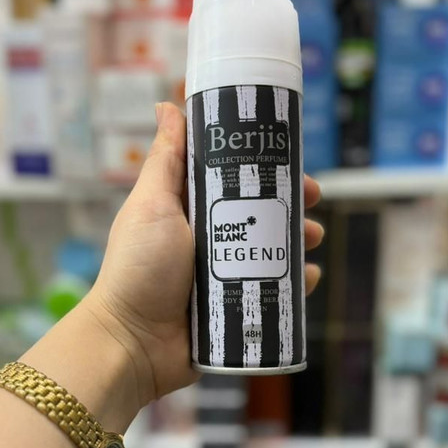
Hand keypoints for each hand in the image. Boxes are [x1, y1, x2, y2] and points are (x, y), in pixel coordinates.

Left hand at [88, 102, 323, 407]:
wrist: (133, 343)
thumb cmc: (138, 269)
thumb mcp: (152, 206)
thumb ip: (165, 160)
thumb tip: (166, 105)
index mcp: (189, 210)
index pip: (233, 178)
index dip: (263, 166)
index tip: (290, 158)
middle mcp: (207, 239)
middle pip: (259, 213)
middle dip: (290, 204)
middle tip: (313, 201)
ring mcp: (223, 275)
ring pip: (272, 251)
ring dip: (298, 241)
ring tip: (314, 239)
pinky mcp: (234, 308)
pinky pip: (273, 292)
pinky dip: (294, 284)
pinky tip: (308, 277)